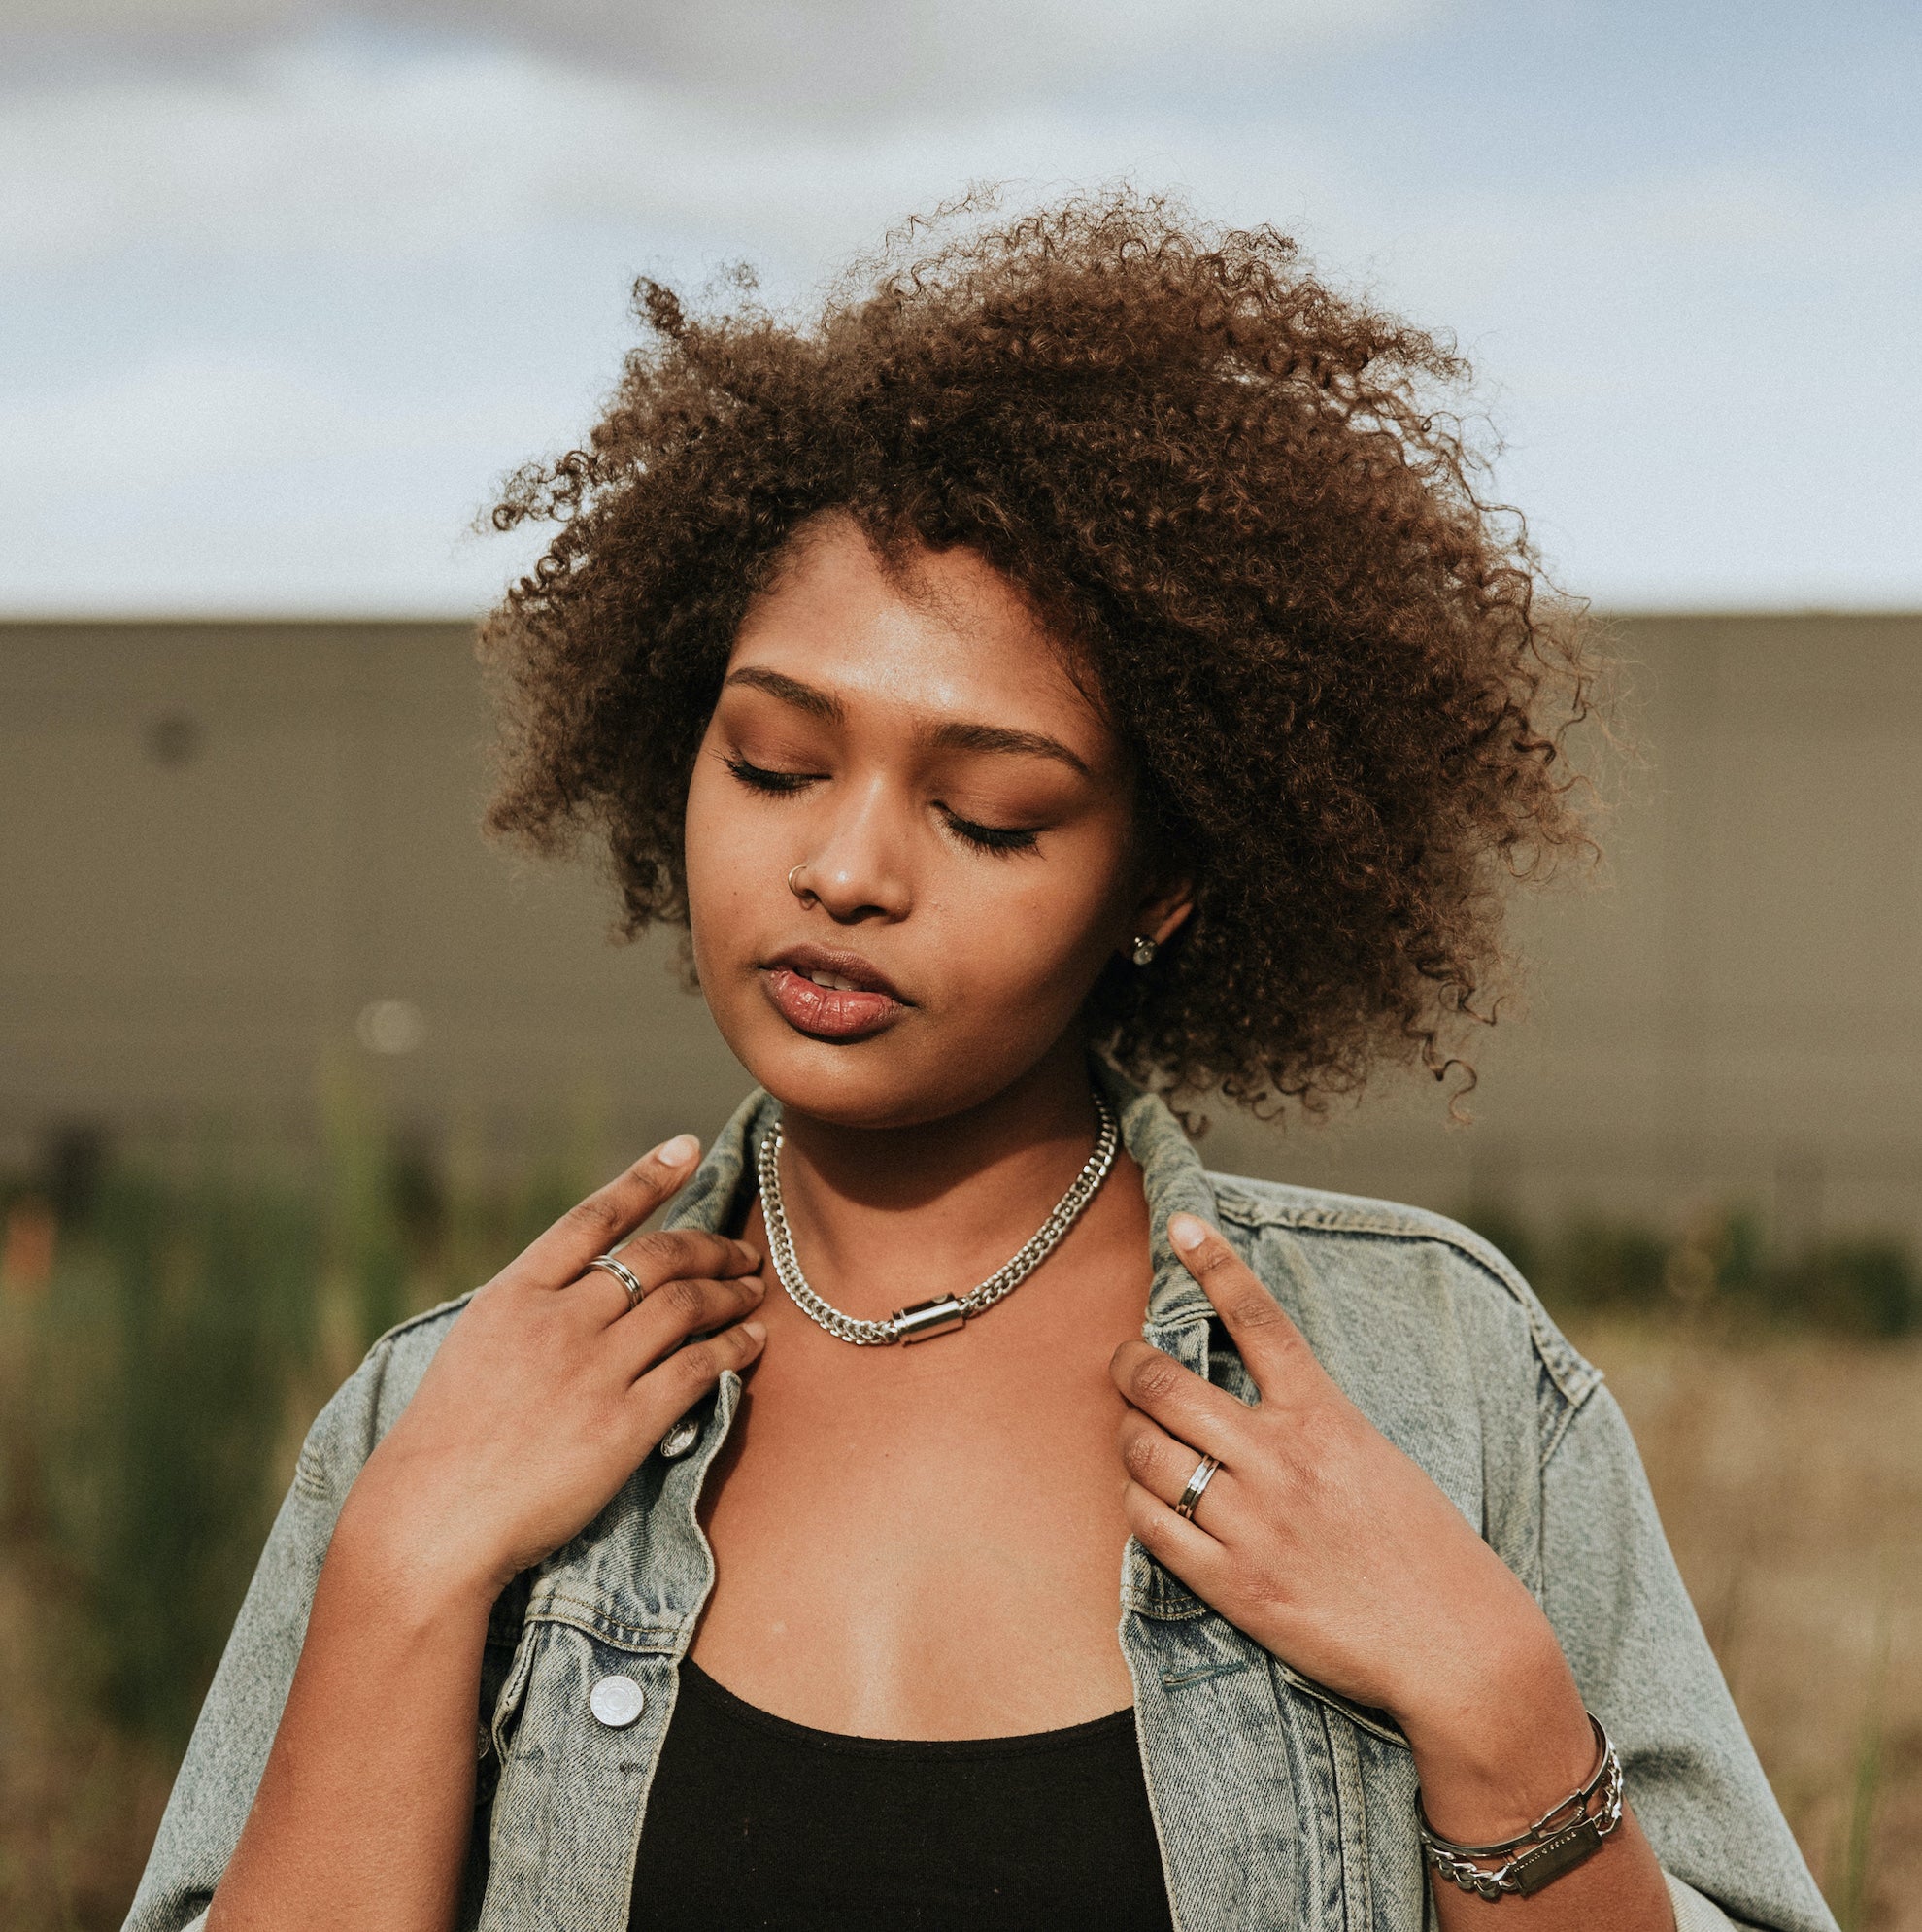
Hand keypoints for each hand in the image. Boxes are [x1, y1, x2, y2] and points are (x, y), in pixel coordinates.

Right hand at [338, 1136, 766, 1605]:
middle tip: (741, 1250)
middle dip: (709, 1245)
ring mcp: (592, 1370)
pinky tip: (752, 1343)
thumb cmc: (446, 1443)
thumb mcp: (475, 1348)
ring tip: (752, 1291)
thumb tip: (590, 1286)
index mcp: (513, 1294)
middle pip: (656, 1256)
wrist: (431, 1522)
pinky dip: (734, 1348)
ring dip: (730, 1292)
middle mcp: (558, 1320)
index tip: (687, 1148)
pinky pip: (697, 1369)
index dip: (645, 1177)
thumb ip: (532, 1310)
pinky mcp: (624, 1425)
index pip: (593, 1216)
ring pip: (686, 1305)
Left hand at [1113, 1212, 1595, 1840]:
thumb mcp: (1377, 1459)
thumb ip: (1312, 1425)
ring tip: (1135, 1435)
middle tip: (1125, 1363)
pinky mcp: (1234, 1586)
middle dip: (1129, 1365)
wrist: (1458, 1649)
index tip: (1184, 1224)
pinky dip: (1137, 1503)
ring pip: (1145, 1452)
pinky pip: (1150, 1527)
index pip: (1259, 1320)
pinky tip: (1146, 1498)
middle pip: (1166, 1385)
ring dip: (1128, 1435)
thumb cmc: (1426, 1550)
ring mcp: (1252, 1523)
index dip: (1216, 1264)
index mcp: (1325, 1418)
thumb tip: (1249, 1402)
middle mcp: (1281, 1461)